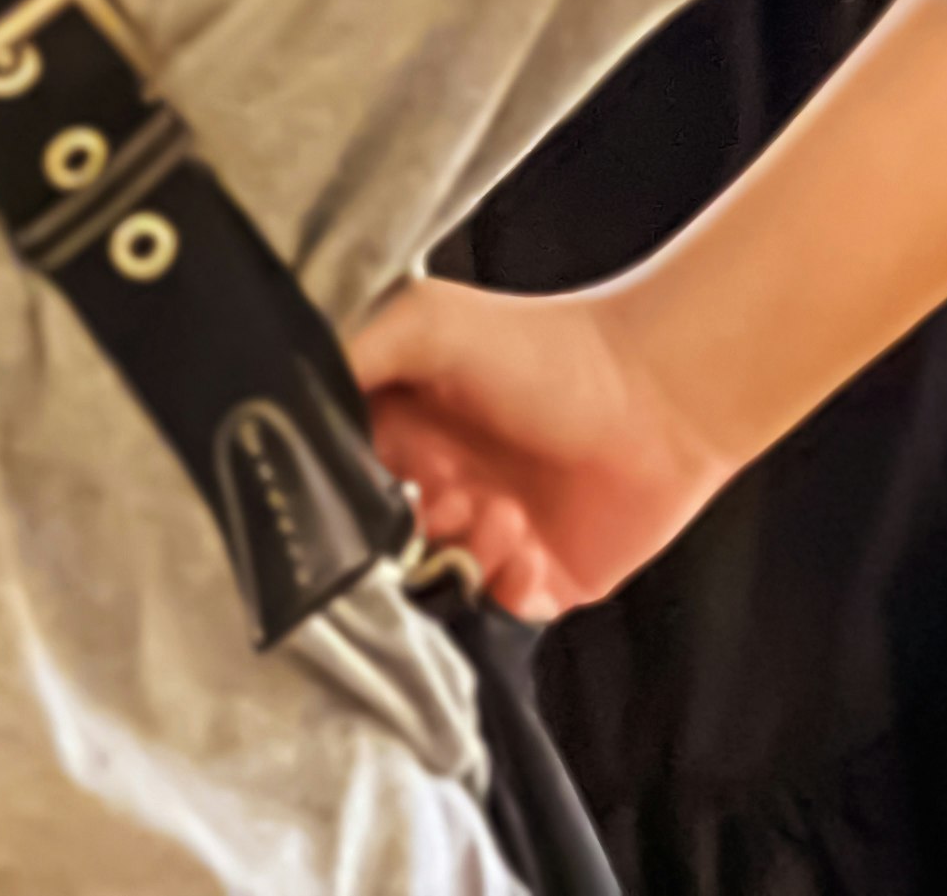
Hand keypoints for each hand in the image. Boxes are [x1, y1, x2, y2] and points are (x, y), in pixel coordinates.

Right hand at [351, 278, 733, 622]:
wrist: (669, 387)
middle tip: (446, 495)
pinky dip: (502, 589)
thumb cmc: (555, 348)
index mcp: (398, 443)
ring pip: (429, 592)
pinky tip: (531, 539)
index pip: (330, 499)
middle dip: (400, 537)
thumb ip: (350, 355)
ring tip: (503, 508)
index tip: (377, 481)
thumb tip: (277, 402)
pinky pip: (492, 620)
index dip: (339, 502)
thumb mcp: (430, 324)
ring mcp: (486, 544)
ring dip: (460, 556)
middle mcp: (434, 497)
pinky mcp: (537, 584)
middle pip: (373, 558)